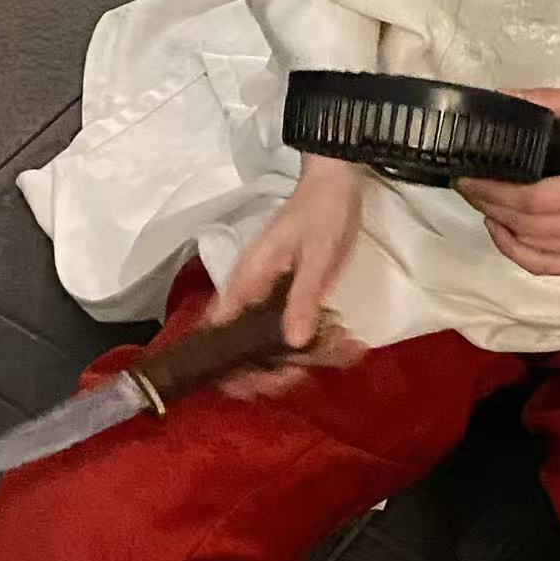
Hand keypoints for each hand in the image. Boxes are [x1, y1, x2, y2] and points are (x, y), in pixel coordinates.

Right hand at [208, 155, 365, 397]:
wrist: (337, 179)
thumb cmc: (323, 211)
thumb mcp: (318, 253)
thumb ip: (303, 297)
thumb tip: (291, 344)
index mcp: (246, 282)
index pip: (215, 334)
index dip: (229, 367)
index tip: (264, 381)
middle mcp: (250, 293)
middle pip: (240, 349)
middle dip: (270, 370)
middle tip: (305, 372)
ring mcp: (270, 294)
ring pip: (269, 342)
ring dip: (298, 357)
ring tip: (339, 352)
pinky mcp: (290, 293)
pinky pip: (293, 326)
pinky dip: (313, 339)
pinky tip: (344, 341)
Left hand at [458, 89, 559, 277]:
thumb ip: (552, 101)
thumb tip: (504, 99)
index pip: (539, 199)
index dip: (498, 191)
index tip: (470, 177)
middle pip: (531, 226)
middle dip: (491, 206)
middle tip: (467, 187)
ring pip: (533, 249)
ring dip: (499, 226)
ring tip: (481, 201)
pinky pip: (543, 267)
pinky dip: (514, 251)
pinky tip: (501, 228)